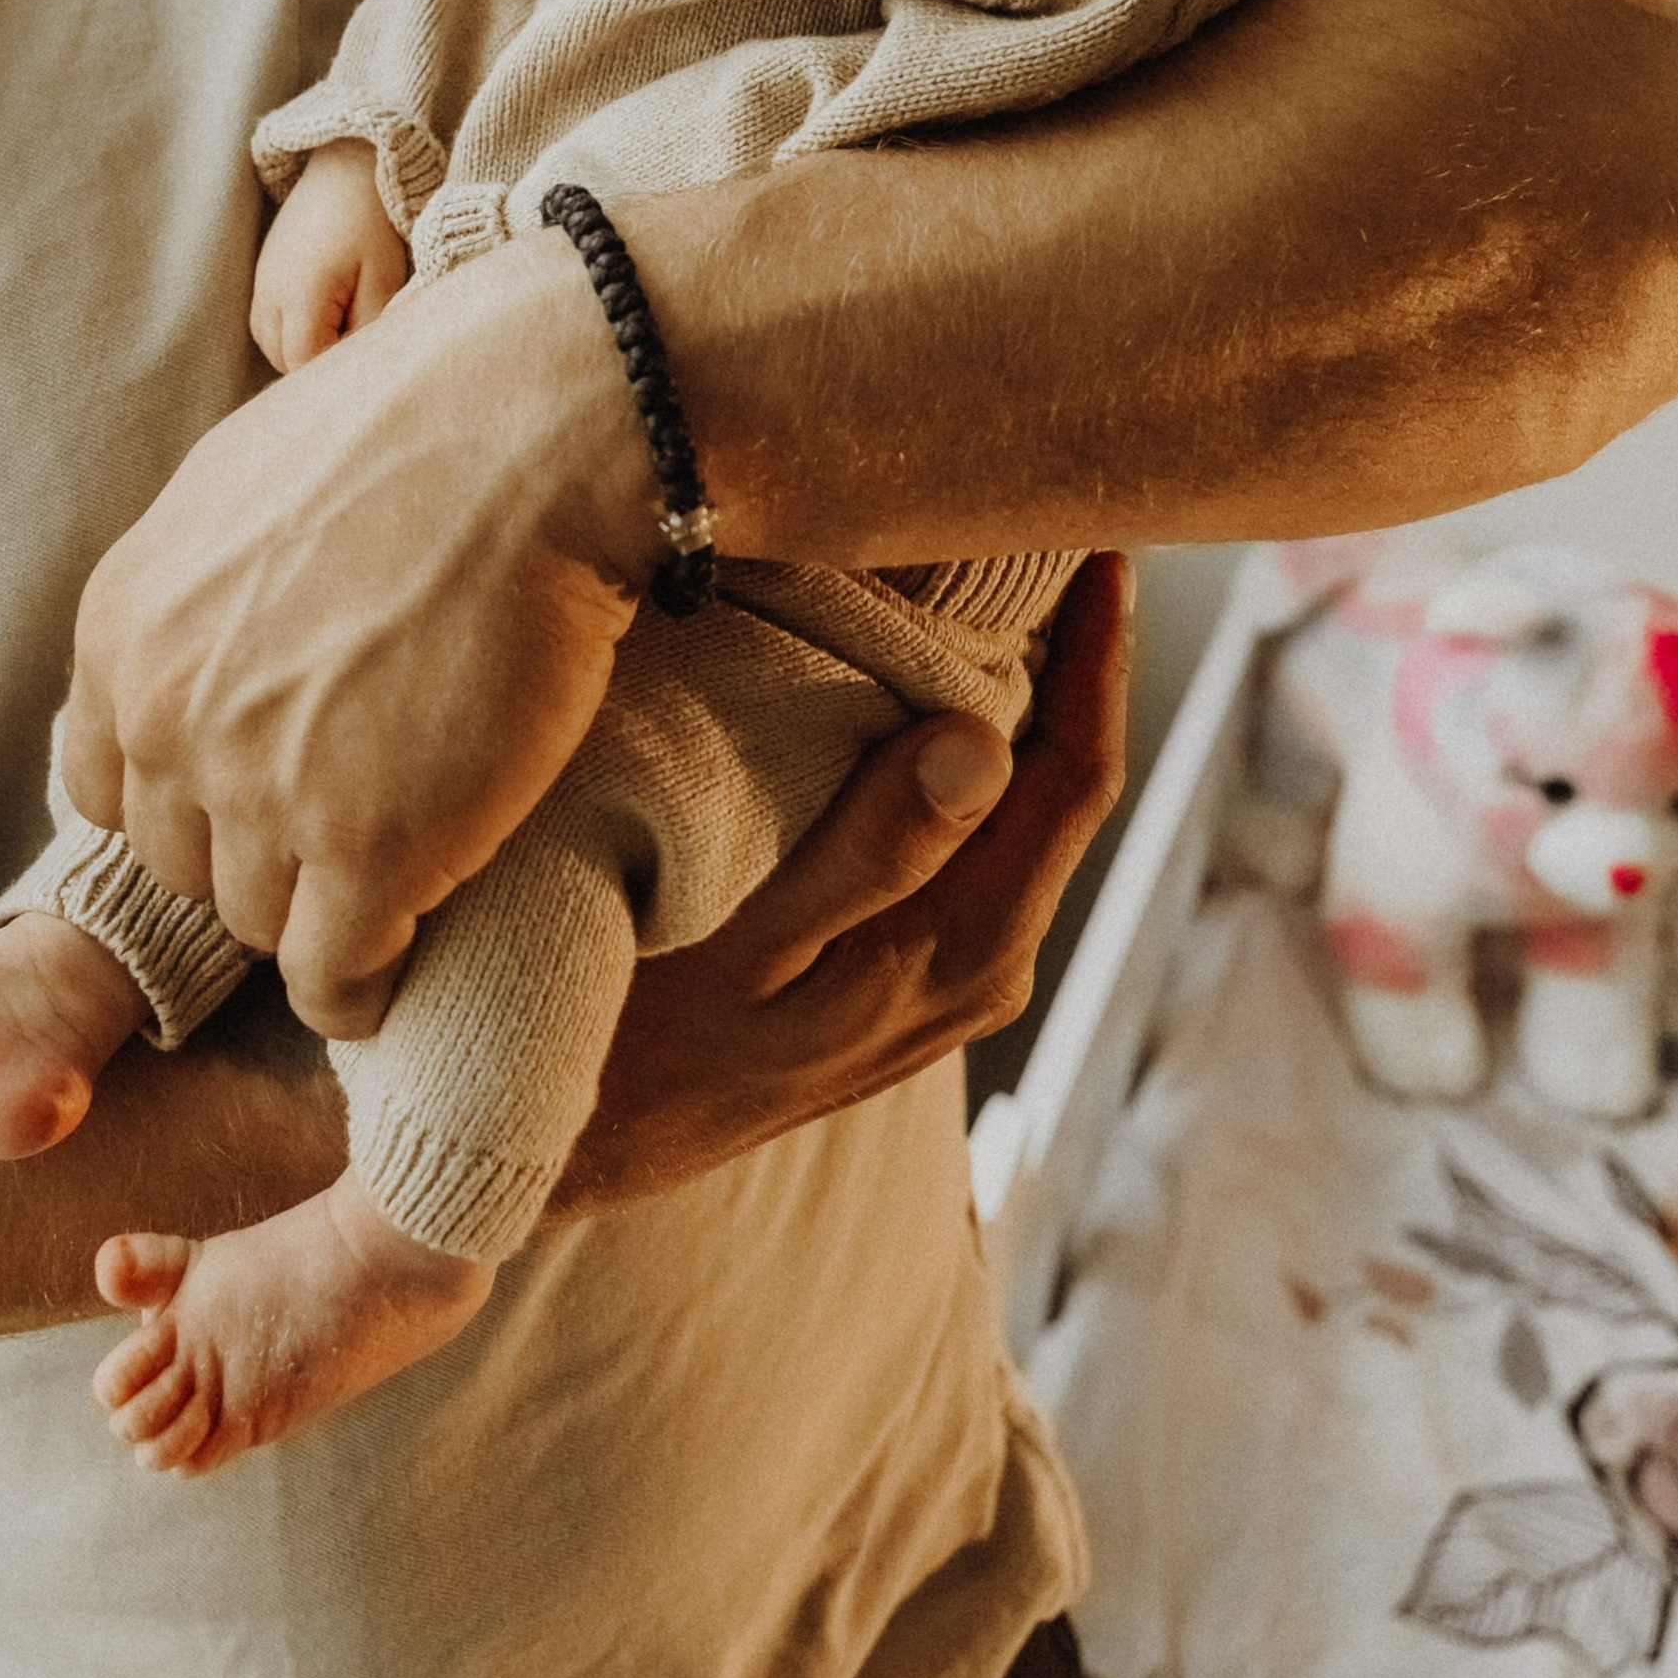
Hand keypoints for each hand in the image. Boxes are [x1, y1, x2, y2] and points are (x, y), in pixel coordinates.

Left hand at [69, 228, 653, 1041]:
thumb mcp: (236, 491)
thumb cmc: (412, 427)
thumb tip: (204, 650)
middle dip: (257, 851)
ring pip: (258, 923)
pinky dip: (360, 988)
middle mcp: (166, 718)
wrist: (532, 425)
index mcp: (121, 632)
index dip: (189, 798)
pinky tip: (399, 963)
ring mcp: (262, 790)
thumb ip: (195, 597)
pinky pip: (333, 978)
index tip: (256, 795)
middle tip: (345, 823)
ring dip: (320, 909)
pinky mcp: (369, 848)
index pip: (107, 789)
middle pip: (184, 862)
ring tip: (395, 871)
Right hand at [251, 140, 411, 371]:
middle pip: (283, 360)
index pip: (304, 362)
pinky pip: (268, 324)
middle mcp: (270, 293)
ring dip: (303, 347)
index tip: (365, 358)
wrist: (345, 168)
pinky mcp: (263, 275)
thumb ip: (370, 327)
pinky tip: (326, 313)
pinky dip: (292, 330)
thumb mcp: (384, 276)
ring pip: (272, 345)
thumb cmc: (371, 221)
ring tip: (343, 324)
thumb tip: (359, 364)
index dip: (335, 370)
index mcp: (300, 295)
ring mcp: (262, 284)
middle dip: (318, 363)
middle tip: (357, 340)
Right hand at [560, 552, 1134, 1203]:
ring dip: (1022, 693)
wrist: (573, 1151)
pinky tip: (925, 680)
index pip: (1077, 775)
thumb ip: (868, 853)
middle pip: (1065, 780)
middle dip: (1072, 652)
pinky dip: (967, 744)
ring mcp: (946, 971)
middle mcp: (982, 964)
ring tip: (997, 575)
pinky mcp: (903, 964)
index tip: (1098, 541)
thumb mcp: (743, 945)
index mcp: (964, 949)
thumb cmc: (634, 1042)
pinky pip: (973, 831)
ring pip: (1019, 803)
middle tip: (1050, 525)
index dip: (1104, 652)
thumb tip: (983, 744)